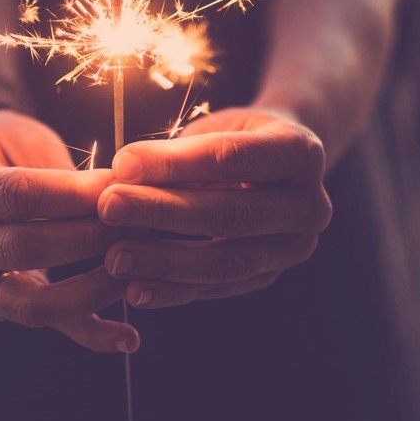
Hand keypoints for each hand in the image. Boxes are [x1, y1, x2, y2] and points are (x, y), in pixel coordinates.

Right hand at [0, 105, 139, 351]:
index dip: (71, 195)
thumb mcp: (26, 141)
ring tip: (135, 275)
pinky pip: (45, 323)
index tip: (117, 186)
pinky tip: (127, 337)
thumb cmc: (9, 147)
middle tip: (136, 226)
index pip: (15, 196)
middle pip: (22, 248)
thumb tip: (120, 195)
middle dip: (86, 239)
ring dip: (90, 291)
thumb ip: (62, 174)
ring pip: (29, 302)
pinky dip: (89, 333)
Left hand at [97, 107, 331, 308]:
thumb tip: (122, 175)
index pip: (230, 158)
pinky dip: (174, 291)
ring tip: (115, 257)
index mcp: (300, 151)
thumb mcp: (214, 129)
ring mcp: (294, 248)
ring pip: (227, 261)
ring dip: (165, 261)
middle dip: (163, 211)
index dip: (174, 162)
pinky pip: (218, 288)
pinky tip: (135, 290)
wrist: (278, 168)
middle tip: (109, 207)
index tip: (122, 163)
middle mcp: (310, 204)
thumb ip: (177, 153)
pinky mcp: (270, 276)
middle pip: (230, 213)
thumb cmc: (234, 139)